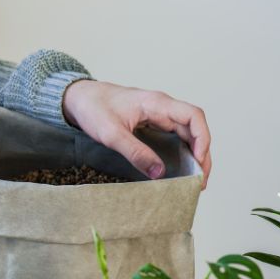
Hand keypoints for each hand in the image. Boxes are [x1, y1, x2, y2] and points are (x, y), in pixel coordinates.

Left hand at [62, 80, 211, 187]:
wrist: (77, 97)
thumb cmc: (92, 108)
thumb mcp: (111, 133)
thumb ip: (134, 152)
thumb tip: (159, 172)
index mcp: (156, 103)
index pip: (193, 116)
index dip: (202, 139)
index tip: (199, 161)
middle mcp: (162, 107)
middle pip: (194, 128)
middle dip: (201, 155)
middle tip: (199, 181)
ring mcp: (158, 114)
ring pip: (186, 134)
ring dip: (193, 155)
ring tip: (193, 179)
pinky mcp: (151, 122)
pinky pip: (174, 136)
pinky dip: (181, 152)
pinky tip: (178, 169)